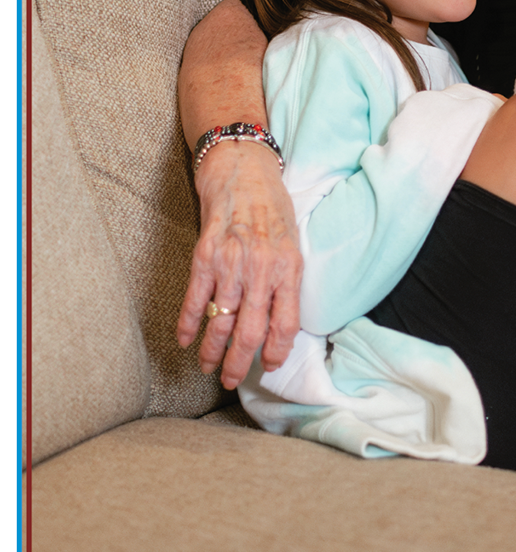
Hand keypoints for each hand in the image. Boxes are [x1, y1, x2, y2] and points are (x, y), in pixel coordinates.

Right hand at [176, 140, 301, 388]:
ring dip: (212, 351)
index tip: (269, 366)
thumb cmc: (274, 208)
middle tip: (231, 380)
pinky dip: (187, 325)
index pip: (287, 323)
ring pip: (220, 322)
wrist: (244, 170)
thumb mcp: (294, 243)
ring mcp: (231, 264)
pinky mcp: (204, 256)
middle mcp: (262, 269)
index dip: (277, 351)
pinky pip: (194, 300)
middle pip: (250, 332)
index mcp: (290, 268)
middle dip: (239, 364)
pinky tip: (184, 341)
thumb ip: (288, 280)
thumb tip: (282, 323)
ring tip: (208, 366)